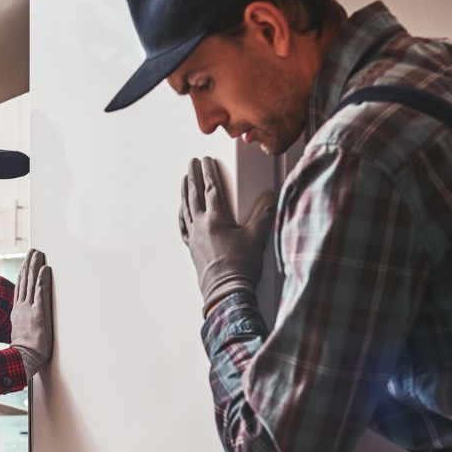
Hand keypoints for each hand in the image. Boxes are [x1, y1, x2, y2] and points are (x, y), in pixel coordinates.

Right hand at [9, 249, 53, 379]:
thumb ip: (21, 324)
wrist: (22, 359)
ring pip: (31, 282)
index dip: (23, 274)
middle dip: (29, 264)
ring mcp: (29, 309)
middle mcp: (21, 307)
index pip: (20, 288)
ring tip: (38, 253)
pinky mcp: (38, 313)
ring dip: (35, 266)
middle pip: (25, 281)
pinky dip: (42, 279)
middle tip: (33, 251)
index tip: (26, 263)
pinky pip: (40, 292)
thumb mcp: (20, 334)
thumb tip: (23, 323)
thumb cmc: (23, 352)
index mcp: (17, 312)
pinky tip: (45, 269)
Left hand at [179, 157, 275, 316]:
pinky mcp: (192, 249)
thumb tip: (269, 196)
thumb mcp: (258, 237)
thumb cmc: (241, 267)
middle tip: (191, 163)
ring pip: (186, 208)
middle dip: (192, 176)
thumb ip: (264, 214)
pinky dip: (182, 214)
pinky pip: (183, 226)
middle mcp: (200, 226)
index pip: (210, 188)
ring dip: (184, 192)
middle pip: (193, 195)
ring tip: (184, 180)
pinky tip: (182, 211)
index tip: (206, 159)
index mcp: (215, 219)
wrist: (226, 292)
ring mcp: (193, 237)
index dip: (209, 171)